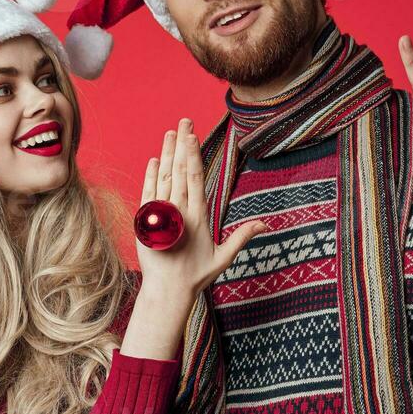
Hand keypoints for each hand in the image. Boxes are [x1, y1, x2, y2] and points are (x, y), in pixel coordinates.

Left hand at [121, 119, 266, 360]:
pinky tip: (154, 160)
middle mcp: (180, 212)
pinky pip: (148, 194)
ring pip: (163, 178)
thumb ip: (242, 237)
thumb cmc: (195, 275)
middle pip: (180, 171)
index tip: (192, 134)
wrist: (167, 291)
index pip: (195, 177)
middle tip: (183, 122)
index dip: (193, 153)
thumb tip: (265, 224)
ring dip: (166, 154)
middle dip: (181, 144)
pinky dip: (150, 176)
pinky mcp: (147, 222)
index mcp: (199, 217)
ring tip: (169, 133)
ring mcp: (162, 216)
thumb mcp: (223, 258)